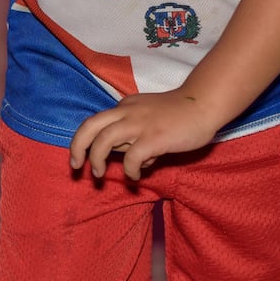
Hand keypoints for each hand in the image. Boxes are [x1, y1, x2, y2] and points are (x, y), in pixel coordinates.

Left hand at [69, 90, 222, 180]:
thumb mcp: (150, 118)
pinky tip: (136, 175)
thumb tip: (132, 160)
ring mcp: (140, 124)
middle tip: (76, 165)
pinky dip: (129, 170)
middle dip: (77, 146)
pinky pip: (132, 157)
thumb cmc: (180, 114)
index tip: (88, 159)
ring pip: (104, 139)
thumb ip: (137, 135)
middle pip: (90, 125)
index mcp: (126, 107)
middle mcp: (128, 112)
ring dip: (96, 159)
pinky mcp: (154, 137)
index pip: (98, 122)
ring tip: (97, 174)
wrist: (204, 105)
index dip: (90, 142)